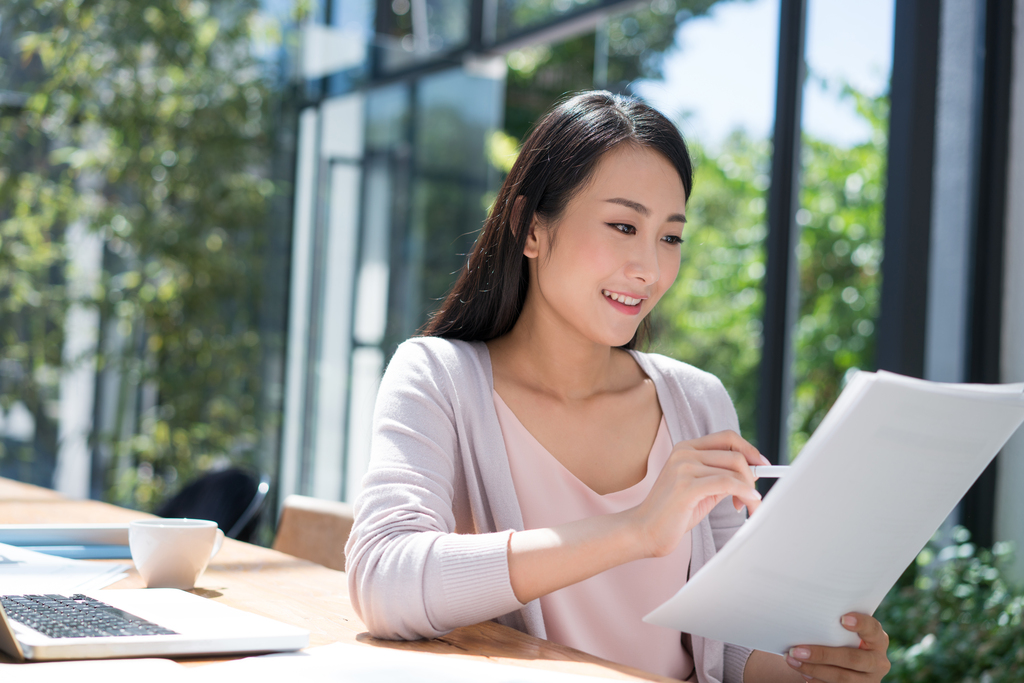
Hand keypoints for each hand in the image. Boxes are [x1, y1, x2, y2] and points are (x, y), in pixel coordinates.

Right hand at [628, 430, 765, 557]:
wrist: (644, 531)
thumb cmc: (673, 513)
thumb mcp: (700, 489)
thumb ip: (720, 477)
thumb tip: (752, 474)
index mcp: (686, 448)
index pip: (727, 437)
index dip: (750, 449)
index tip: (763, 466)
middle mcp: (684, 453)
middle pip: (735, 454)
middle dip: (752, 476)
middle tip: (753, 497)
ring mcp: (684, 467)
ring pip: (734, 469)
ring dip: (750, 490)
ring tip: (747, 507)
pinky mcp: (687, 486)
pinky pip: (727, 483)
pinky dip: (744, 493)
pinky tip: (748, 504)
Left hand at [784, 613, 890, 681]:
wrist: (845, 663)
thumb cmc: (841, 637)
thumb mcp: (845, 631)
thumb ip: (835, 624)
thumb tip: (806, 610)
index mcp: (878, 639)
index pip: (873, 629)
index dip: (861, 623)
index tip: (843, 619)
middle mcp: (878, 661)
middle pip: (852, 658)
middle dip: (823, 655)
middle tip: (796, 650)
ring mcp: (869, 680)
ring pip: (843, 677)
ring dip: (814, 669)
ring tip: (792, 660)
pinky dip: (817, 680)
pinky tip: (802, 672)